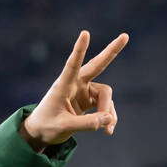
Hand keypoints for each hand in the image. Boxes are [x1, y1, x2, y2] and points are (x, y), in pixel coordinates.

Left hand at [21, 30, 128, 149]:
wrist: (40, 133)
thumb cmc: (46, 127)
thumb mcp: (64, 127)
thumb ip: (86, 124)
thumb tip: (109, 119)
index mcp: (63, 86)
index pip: (72, 65)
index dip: (79, 50)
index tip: (85, 33)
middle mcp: (75, 84)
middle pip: (97, 65)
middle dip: (111, 52)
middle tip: (125, 36)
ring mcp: (83, 91)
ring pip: (105, 95)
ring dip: (108, 111)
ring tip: (107, 130)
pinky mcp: (89, 101)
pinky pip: (105, 106)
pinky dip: (108, 117)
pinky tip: (108, 130)